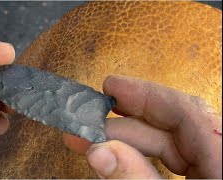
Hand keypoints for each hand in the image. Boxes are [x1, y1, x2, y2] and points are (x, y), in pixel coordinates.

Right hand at [65, 76, 221, 177]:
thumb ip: (136, 177)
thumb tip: (99, 152)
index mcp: (222, 157)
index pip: (186, 112)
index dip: (146, 94)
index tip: (110, 87)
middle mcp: (216, 157)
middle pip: (168, 127)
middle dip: (121, 124)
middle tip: (84, 124)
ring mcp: (205, 169)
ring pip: (161, 145)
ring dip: (121, 142)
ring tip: (87, 143)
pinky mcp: (194, 177)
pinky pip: (162, 160)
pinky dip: (133, 157)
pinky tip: (112, 155)